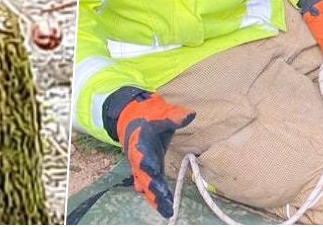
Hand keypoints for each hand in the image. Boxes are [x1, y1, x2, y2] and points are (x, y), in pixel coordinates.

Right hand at [105, 88, 195, 217]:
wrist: (131, 118)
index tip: (156, 174)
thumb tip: (190, 115)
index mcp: (140, 143)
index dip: (148, 167)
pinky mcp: (146, 171)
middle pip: (144, 177)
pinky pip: (148, 186)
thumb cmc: (149, 115)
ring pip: (145, 185)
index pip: (143, 157)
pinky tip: (162, 207)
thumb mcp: (161, 112)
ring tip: (167, 211)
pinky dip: (154, 197)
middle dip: (154, 190)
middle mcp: (138, 158)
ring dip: (155, 198)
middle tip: (166, 202)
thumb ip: (174, 116)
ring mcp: (140, 166)